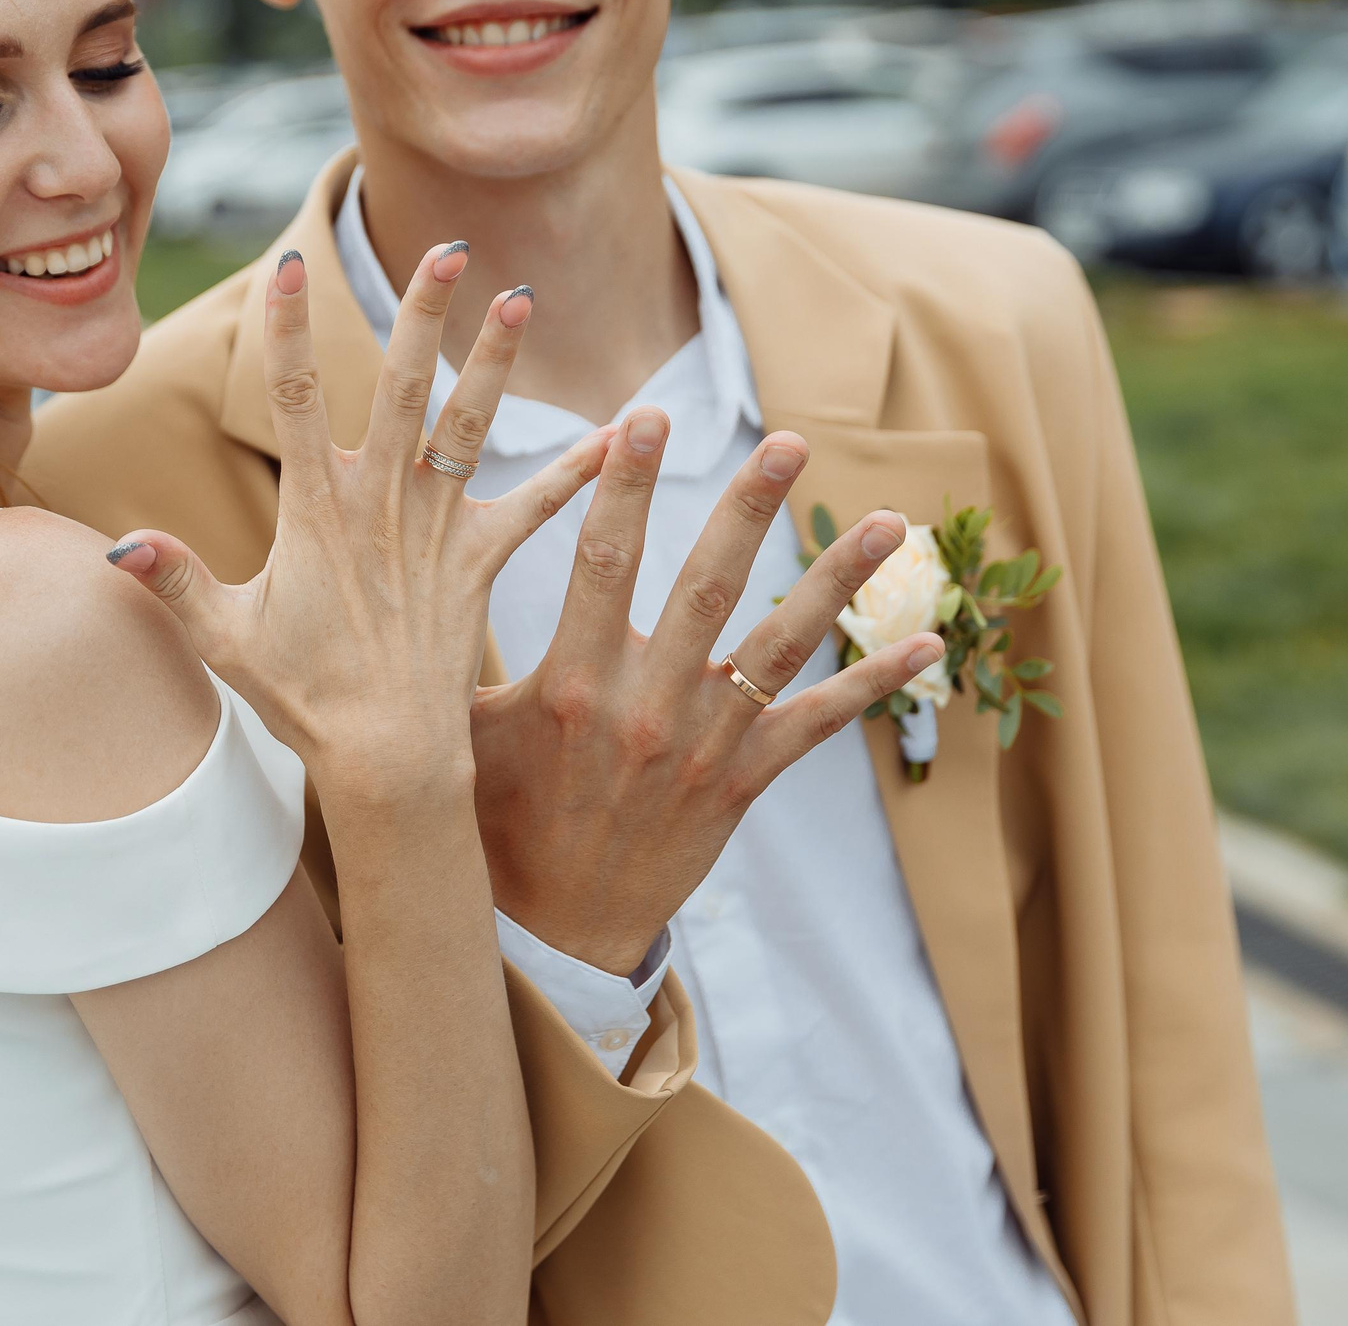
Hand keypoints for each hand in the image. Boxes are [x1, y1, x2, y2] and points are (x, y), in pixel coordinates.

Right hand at [108, 243, 612, 805]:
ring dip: (495, 360)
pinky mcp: (479, 564)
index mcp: (314, 511)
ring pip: (468, 427)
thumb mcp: (224, 638)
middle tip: (446, 246)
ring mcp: (435, 531)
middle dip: (421, 313)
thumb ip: (174, 581)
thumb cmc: (301, 698)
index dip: (289, 331)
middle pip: (400, 389)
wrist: (388, 759)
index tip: (290, 265)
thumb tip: (115, 547)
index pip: (291, 400)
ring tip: (521, 297)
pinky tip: (622, 432)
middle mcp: (379, 505)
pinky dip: (578, 471)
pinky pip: (535, 508)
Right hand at [469, 416, 945, 972]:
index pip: (602, 561)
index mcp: (572, 683)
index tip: (645, 418)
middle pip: (707, 585)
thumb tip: (419, 581)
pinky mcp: (744, 782)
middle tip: (787, 441)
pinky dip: (874, 683)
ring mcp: (704, 745)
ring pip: (780, 644)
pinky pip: (819, 724)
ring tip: (889, 521)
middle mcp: (646, 706)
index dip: (624, 485)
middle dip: (748, 507)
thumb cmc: (503, 820)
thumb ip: (463, 658)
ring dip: (838, 578)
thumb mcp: (471, 735)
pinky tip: (928, 643)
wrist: (557, 929)